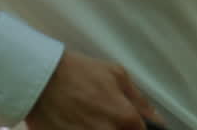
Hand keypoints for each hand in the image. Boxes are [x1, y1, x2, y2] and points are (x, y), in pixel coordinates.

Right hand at [25, 50, 163, 129]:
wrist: (41, 78)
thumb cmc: (78, 73)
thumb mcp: (117, 74)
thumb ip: (139, 99)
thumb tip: (155, 117)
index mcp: (125, 118)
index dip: (136, 128)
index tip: (130, 124)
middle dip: (117, 128)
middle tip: (104, 115)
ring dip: (100, 129)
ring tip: (88, 118)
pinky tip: (77, 122)